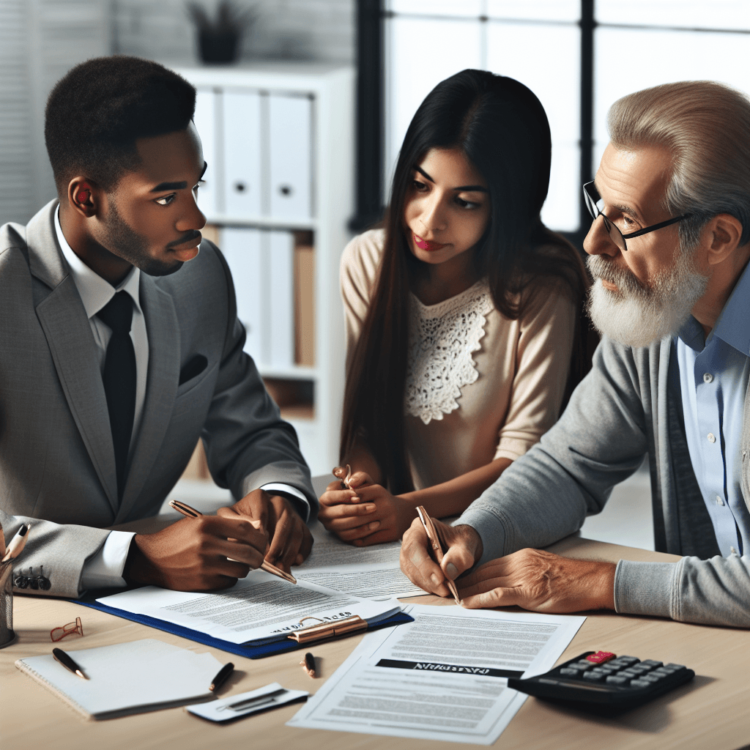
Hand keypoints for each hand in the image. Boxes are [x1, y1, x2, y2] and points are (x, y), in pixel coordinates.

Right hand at [124, 515, 266, 590]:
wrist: (151, 559)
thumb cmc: (178, 539)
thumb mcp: (199, 523)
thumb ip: (227, 525)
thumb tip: (258, 529)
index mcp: (207, 525)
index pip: (245, 528)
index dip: (258, 535)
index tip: (261, 539)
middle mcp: (207, 544)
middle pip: (248, 552)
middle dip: (259, 555)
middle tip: (259, 556)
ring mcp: (205, 565)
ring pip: (242, 569)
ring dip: (245, 567)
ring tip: (239, 563)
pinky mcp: (202, 582)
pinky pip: (229, 581)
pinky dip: (230, 577)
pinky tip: (223, 571)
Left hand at [218, 489, 312, 570]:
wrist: (261, 510)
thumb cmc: (243, 516)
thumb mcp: (230, 514)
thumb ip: (230, 522)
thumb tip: (242, 535)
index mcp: (260, 497)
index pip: (262, 514)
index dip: (260, 533)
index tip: (256, 549)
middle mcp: (279, 502)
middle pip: (284, 524)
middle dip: (277, 546)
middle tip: (268, 562)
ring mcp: (293, 513)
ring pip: (296, 533)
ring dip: (289, 552)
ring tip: (279, 567)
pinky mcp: (302, 525)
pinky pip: (306, 539)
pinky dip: (302, 552)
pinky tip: (294, 563)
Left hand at [318, 470, 415, 544]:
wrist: (404, 513)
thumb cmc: (380, 499)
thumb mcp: (372, 486)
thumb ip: (359, 479)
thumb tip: (349, 483)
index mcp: (380, 492)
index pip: (357, 495)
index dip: (345, 501)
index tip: (336, 505)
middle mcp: (386, 505)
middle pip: (359, 514)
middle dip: (344, 517)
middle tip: (332, 520)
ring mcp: (390, 520)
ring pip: (364, 528)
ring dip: (349, 530)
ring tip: (339, 530)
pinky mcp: (392, 534)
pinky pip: (370, 539)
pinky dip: (358, 539)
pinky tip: (351, 538)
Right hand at [400, 518, 482, 597]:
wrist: (460, 546)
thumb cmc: (461, 541)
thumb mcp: (466, 545)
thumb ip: (459, 556)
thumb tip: (447, 571)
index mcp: (420, 527)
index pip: (415, 546)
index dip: (425, 564)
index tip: (441, 578)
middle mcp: (410, 540)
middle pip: (410, 561)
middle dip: (427, 578)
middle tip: (444, 589)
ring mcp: (408, 555)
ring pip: (412, 573)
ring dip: (428, 585)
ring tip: (445, 590)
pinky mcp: (411, 568)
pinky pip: (416, 580)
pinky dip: (428, 587)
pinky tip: (441, 588)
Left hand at [459, 549, 615, 612]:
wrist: (593, 581)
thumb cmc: (572, 579)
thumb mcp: (542, 568)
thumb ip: (524, 572)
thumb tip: (507, 582)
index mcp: (522, 557)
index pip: (489, 565)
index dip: (471, 573)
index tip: (457, 580)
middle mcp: (519, 563)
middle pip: (483, 572)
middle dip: (464, 581)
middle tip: (446, 590)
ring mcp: (523, 577)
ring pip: (486, 582)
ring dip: (467, 591)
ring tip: (451, 599)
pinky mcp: (529, 592)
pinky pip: (499, 594)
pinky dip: (480, 599)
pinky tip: (469, 604)